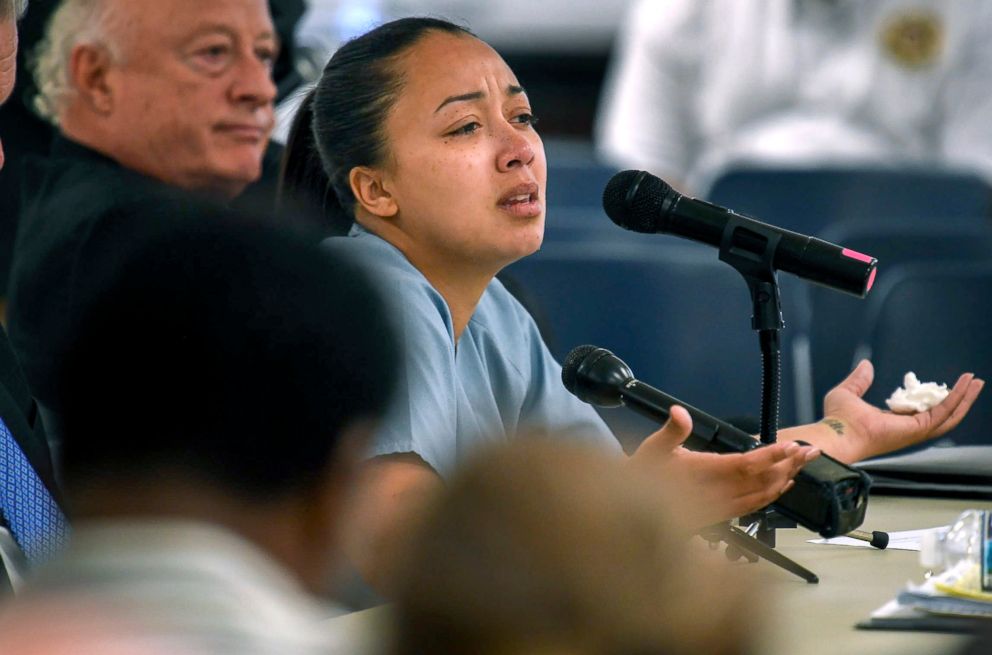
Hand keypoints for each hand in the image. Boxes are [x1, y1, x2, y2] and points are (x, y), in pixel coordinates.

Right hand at [631, 406, 819, 528]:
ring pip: (761, 496)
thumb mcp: (651, 450)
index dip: (771, 456)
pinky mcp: (720, 516)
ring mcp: (719, 509)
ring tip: (803, 464)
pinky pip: (753, 507)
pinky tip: (782, 487)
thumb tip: (680, 413)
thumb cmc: (640, 478)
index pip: (745, 465)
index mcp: (702, 475)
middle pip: (761, 482)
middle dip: (788, 465)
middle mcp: (715, 495)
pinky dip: (772, 496)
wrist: (631, 513)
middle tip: (809, 451)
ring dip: (785, 479)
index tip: (791, 446)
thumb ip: (670, 431)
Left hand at [820, 360, 984, 461]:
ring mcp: (914, 431)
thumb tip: (866, 365)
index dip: (932, 398)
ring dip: (964, 398)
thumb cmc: (837, 420)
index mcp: (893, 422)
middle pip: (941, 415)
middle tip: (971, 383)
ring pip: (949, 415)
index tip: (939, 385)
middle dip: (958, 399)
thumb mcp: (848, 392)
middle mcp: (907, 429)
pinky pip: (943, 412)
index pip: (919, 411)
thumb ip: (859, 380)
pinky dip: (956, 398)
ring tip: (976, 383)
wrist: (837, 432)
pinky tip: (965, 385)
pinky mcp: (918, 428)